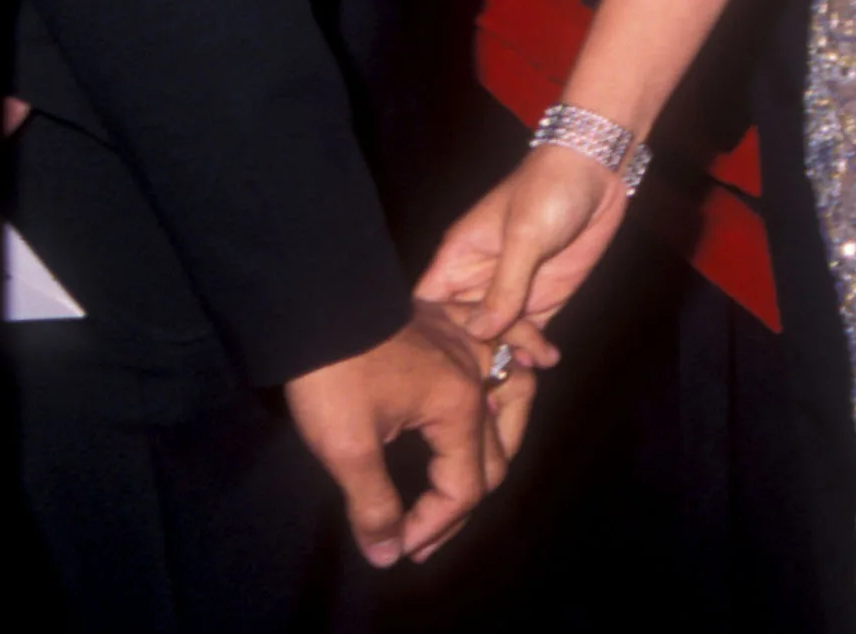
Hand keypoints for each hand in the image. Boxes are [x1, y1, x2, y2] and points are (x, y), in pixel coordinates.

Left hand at [283, 301, 540, 567]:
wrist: (314, 301)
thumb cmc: (331, 373)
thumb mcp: (346, 448)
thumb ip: (373, 505)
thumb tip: (387, 554)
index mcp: (458, 408)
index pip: (465, 489)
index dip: (431, 527)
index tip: (395, 545)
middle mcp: (475, 375)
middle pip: (491, 454)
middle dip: (459, 504)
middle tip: (420, 533)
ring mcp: (464, 343)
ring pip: (513, 390)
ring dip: (507, 435)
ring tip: (482, 475)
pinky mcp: (446, 321)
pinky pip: (501, 332)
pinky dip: (527, 345)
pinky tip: (542, 357)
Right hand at [417, 142, 630, 352]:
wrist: (596, 171)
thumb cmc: (548, 190)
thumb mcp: (524, 236)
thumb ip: (503, 285)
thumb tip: (478, 332)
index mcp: (460, 256)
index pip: (431, 302)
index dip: (434, 331)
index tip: (448, 359)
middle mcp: (481, 278)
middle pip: (463, 328)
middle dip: (476, 353)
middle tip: (499, 367)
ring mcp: (513, 289)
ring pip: (497, 336)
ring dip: (510, 354)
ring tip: (531, 363)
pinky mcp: (543, 296)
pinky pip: (530, 332)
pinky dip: (534, 348)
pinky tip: (545, 360)